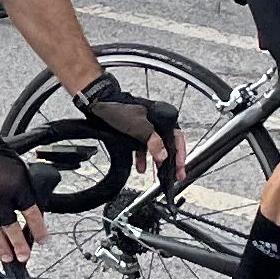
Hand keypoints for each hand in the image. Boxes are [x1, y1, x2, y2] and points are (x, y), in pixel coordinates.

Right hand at [0, 134, 40, 260]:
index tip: (43, 240)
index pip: (31, 212)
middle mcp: (1, 194)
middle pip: (11, 225)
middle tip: (23, 256)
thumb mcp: (19, 169)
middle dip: (19, 244)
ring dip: (1, 246)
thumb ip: (26, 190)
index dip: (38, 229)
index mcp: (17, 185)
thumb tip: (33, 211)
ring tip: (7, 257)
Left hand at [75, 69, 185, 186]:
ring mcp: (145, 126)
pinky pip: (142, 147)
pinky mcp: (135, 131)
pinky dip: (142, 158)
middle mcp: (156, 121)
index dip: (180, 154)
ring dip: (155, 161)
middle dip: (170, 161)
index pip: (177, 138)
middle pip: (167, 144)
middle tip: (174, 175)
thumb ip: (153, 142)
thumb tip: (164, 156)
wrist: (99, 103)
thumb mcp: (139, 127)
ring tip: (157, 174)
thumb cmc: (119, 109)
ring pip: (155, 147)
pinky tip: (140, 167)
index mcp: (162, 117)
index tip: (180, 168)